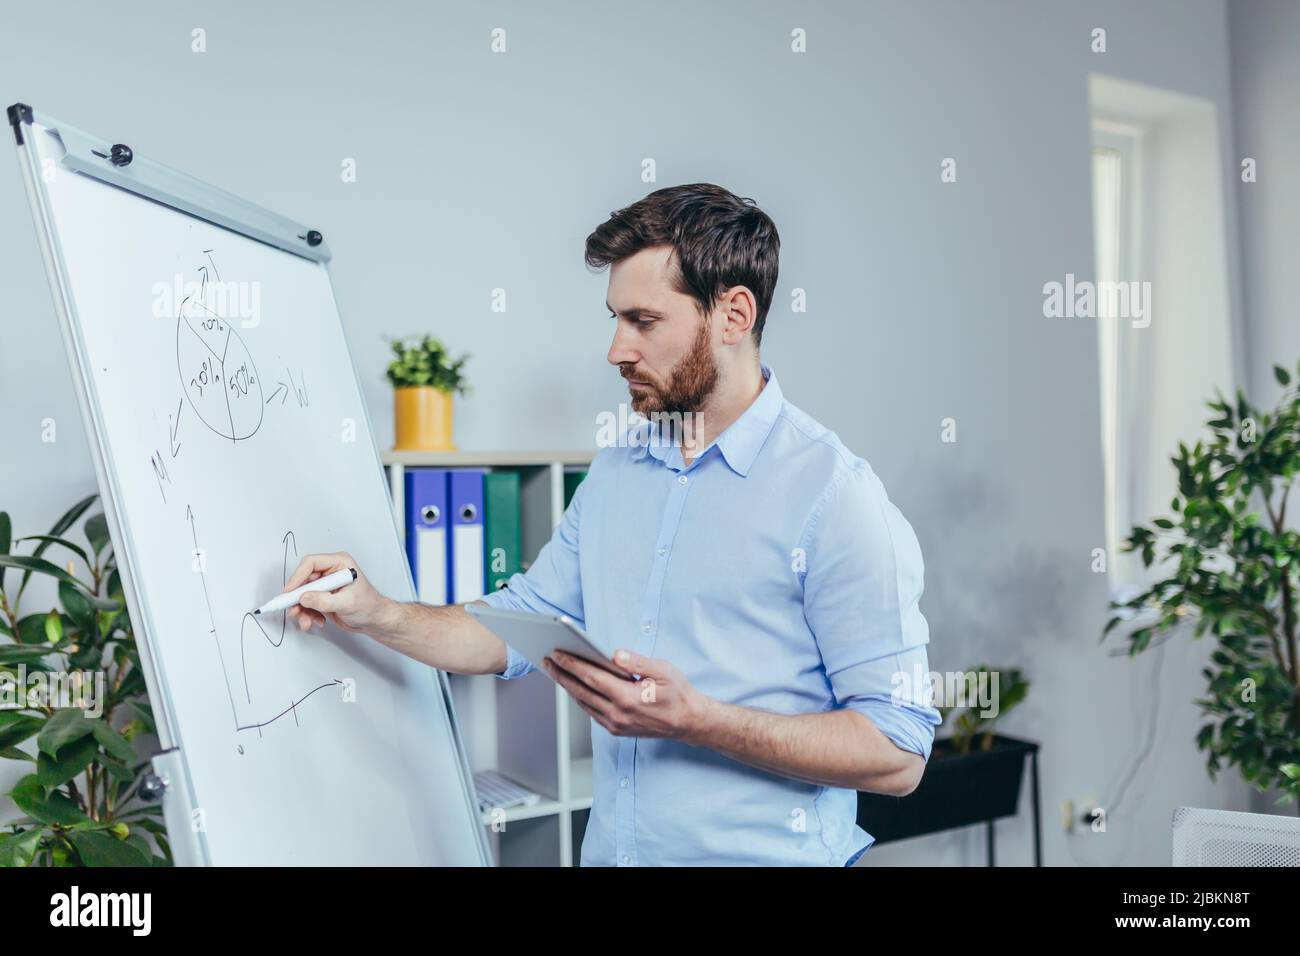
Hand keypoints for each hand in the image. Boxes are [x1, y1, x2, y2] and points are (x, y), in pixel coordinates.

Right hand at [282, 551, 391, 635]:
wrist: (374, 620)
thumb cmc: (369, 606)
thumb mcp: (346, 603)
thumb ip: (324, 600)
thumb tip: (304, 598)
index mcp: (339, 563)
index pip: (311, 563)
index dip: (298, 576)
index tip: (290, 591)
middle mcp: (330, 571)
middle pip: (303, 580)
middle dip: (297, 598)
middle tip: (294, 610)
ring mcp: (325, 585)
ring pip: (302, 594)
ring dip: (301, 610)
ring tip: (307, 622)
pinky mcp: (322, 597)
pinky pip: (306, 604)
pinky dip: (307, 614)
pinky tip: (316, 621)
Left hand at [541, 649, 713, 743]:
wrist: (688, 722)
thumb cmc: (678, 694)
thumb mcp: (664, 671)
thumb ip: (637, 662)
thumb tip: (615, 655)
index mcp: (628, 698)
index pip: (592, 678)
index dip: (572, 665)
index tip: (557, 653)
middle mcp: (617, 715)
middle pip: (581, 692)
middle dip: (561, 674)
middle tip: (547, 659)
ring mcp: (615, 725)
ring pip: (583, 703)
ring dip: (567, 686)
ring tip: (555, 670)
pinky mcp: (616, 729)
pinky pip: (591, 711)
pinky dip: (580, 698)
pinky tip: (574, 686)